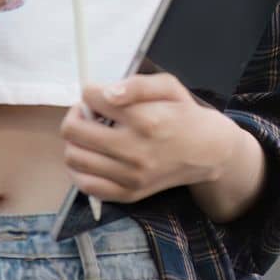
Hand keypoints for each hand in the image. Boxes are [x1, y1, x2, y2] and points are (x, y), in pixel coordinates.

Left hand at [58, 71, 236, 204]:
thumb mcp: (167, 86)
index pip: (92, 98)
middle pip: (73, 130)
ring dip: (75, 140)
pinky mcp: (128, 194)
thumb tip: (106, 93)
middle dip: (76, 114)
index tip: (98, 94)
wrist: (206, 151)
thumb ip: (135, 84)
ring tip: (91, 133)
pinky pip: (86, 185)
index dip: (90, 91)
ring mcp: (130, 177)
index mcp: (144, 119)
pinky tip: (92, 156)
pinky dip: (80, 168)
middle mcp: (134, 151)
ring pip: (74, 157)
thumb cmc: (183, 113)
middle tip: (88, 112)